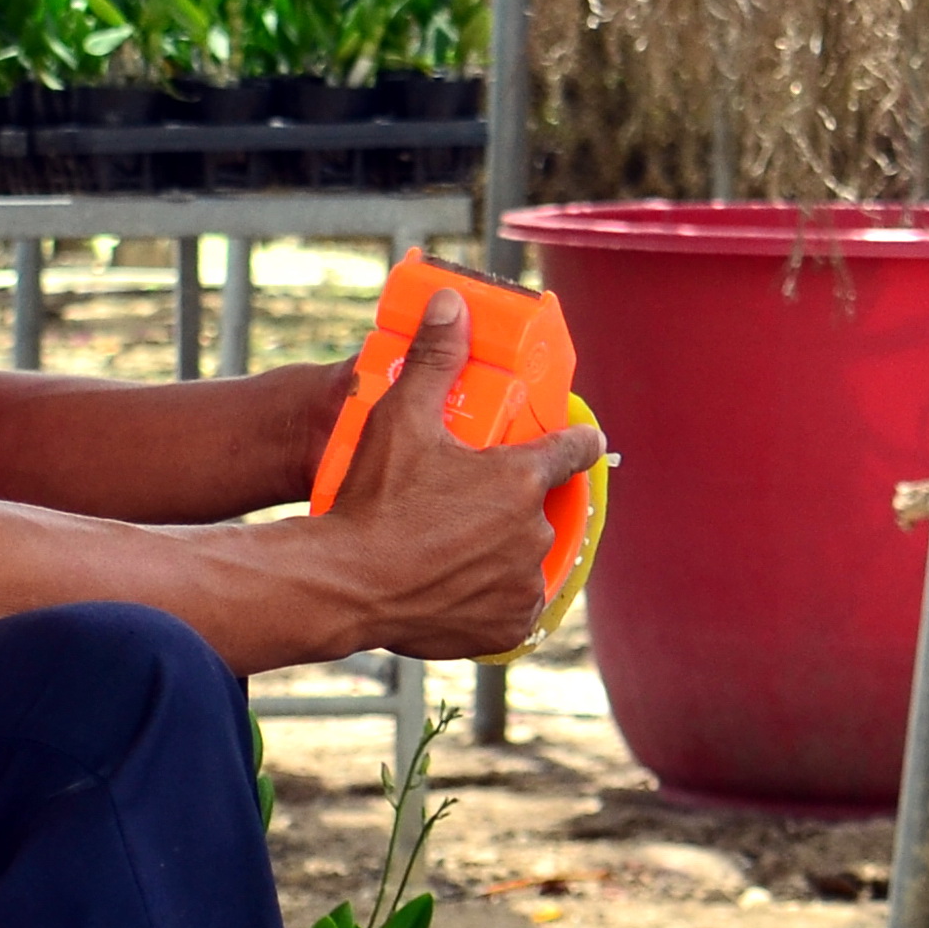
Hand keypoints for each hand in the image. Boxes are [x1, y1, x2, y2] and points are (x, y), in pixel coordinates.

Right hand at [319, 290, 603, 659]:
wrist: (346, 582)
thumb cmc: (374, 498)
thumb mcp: (400, 416)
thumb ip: (433, 358)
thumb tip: (452, 302)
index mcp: (521, 478)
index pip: (574, 451)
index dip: (577, 442)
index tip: (582, 441)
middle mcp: (534, 530)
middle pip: (539, 507)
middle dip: (511, 502)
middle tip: (467, 502)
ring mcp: (523, 582)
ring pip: (525, 556)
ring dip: (504, 550)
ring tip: (456, 545)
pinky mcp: (510, 624)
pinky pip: (516, 605)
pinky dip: (497, 596)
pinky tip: (464, 584)